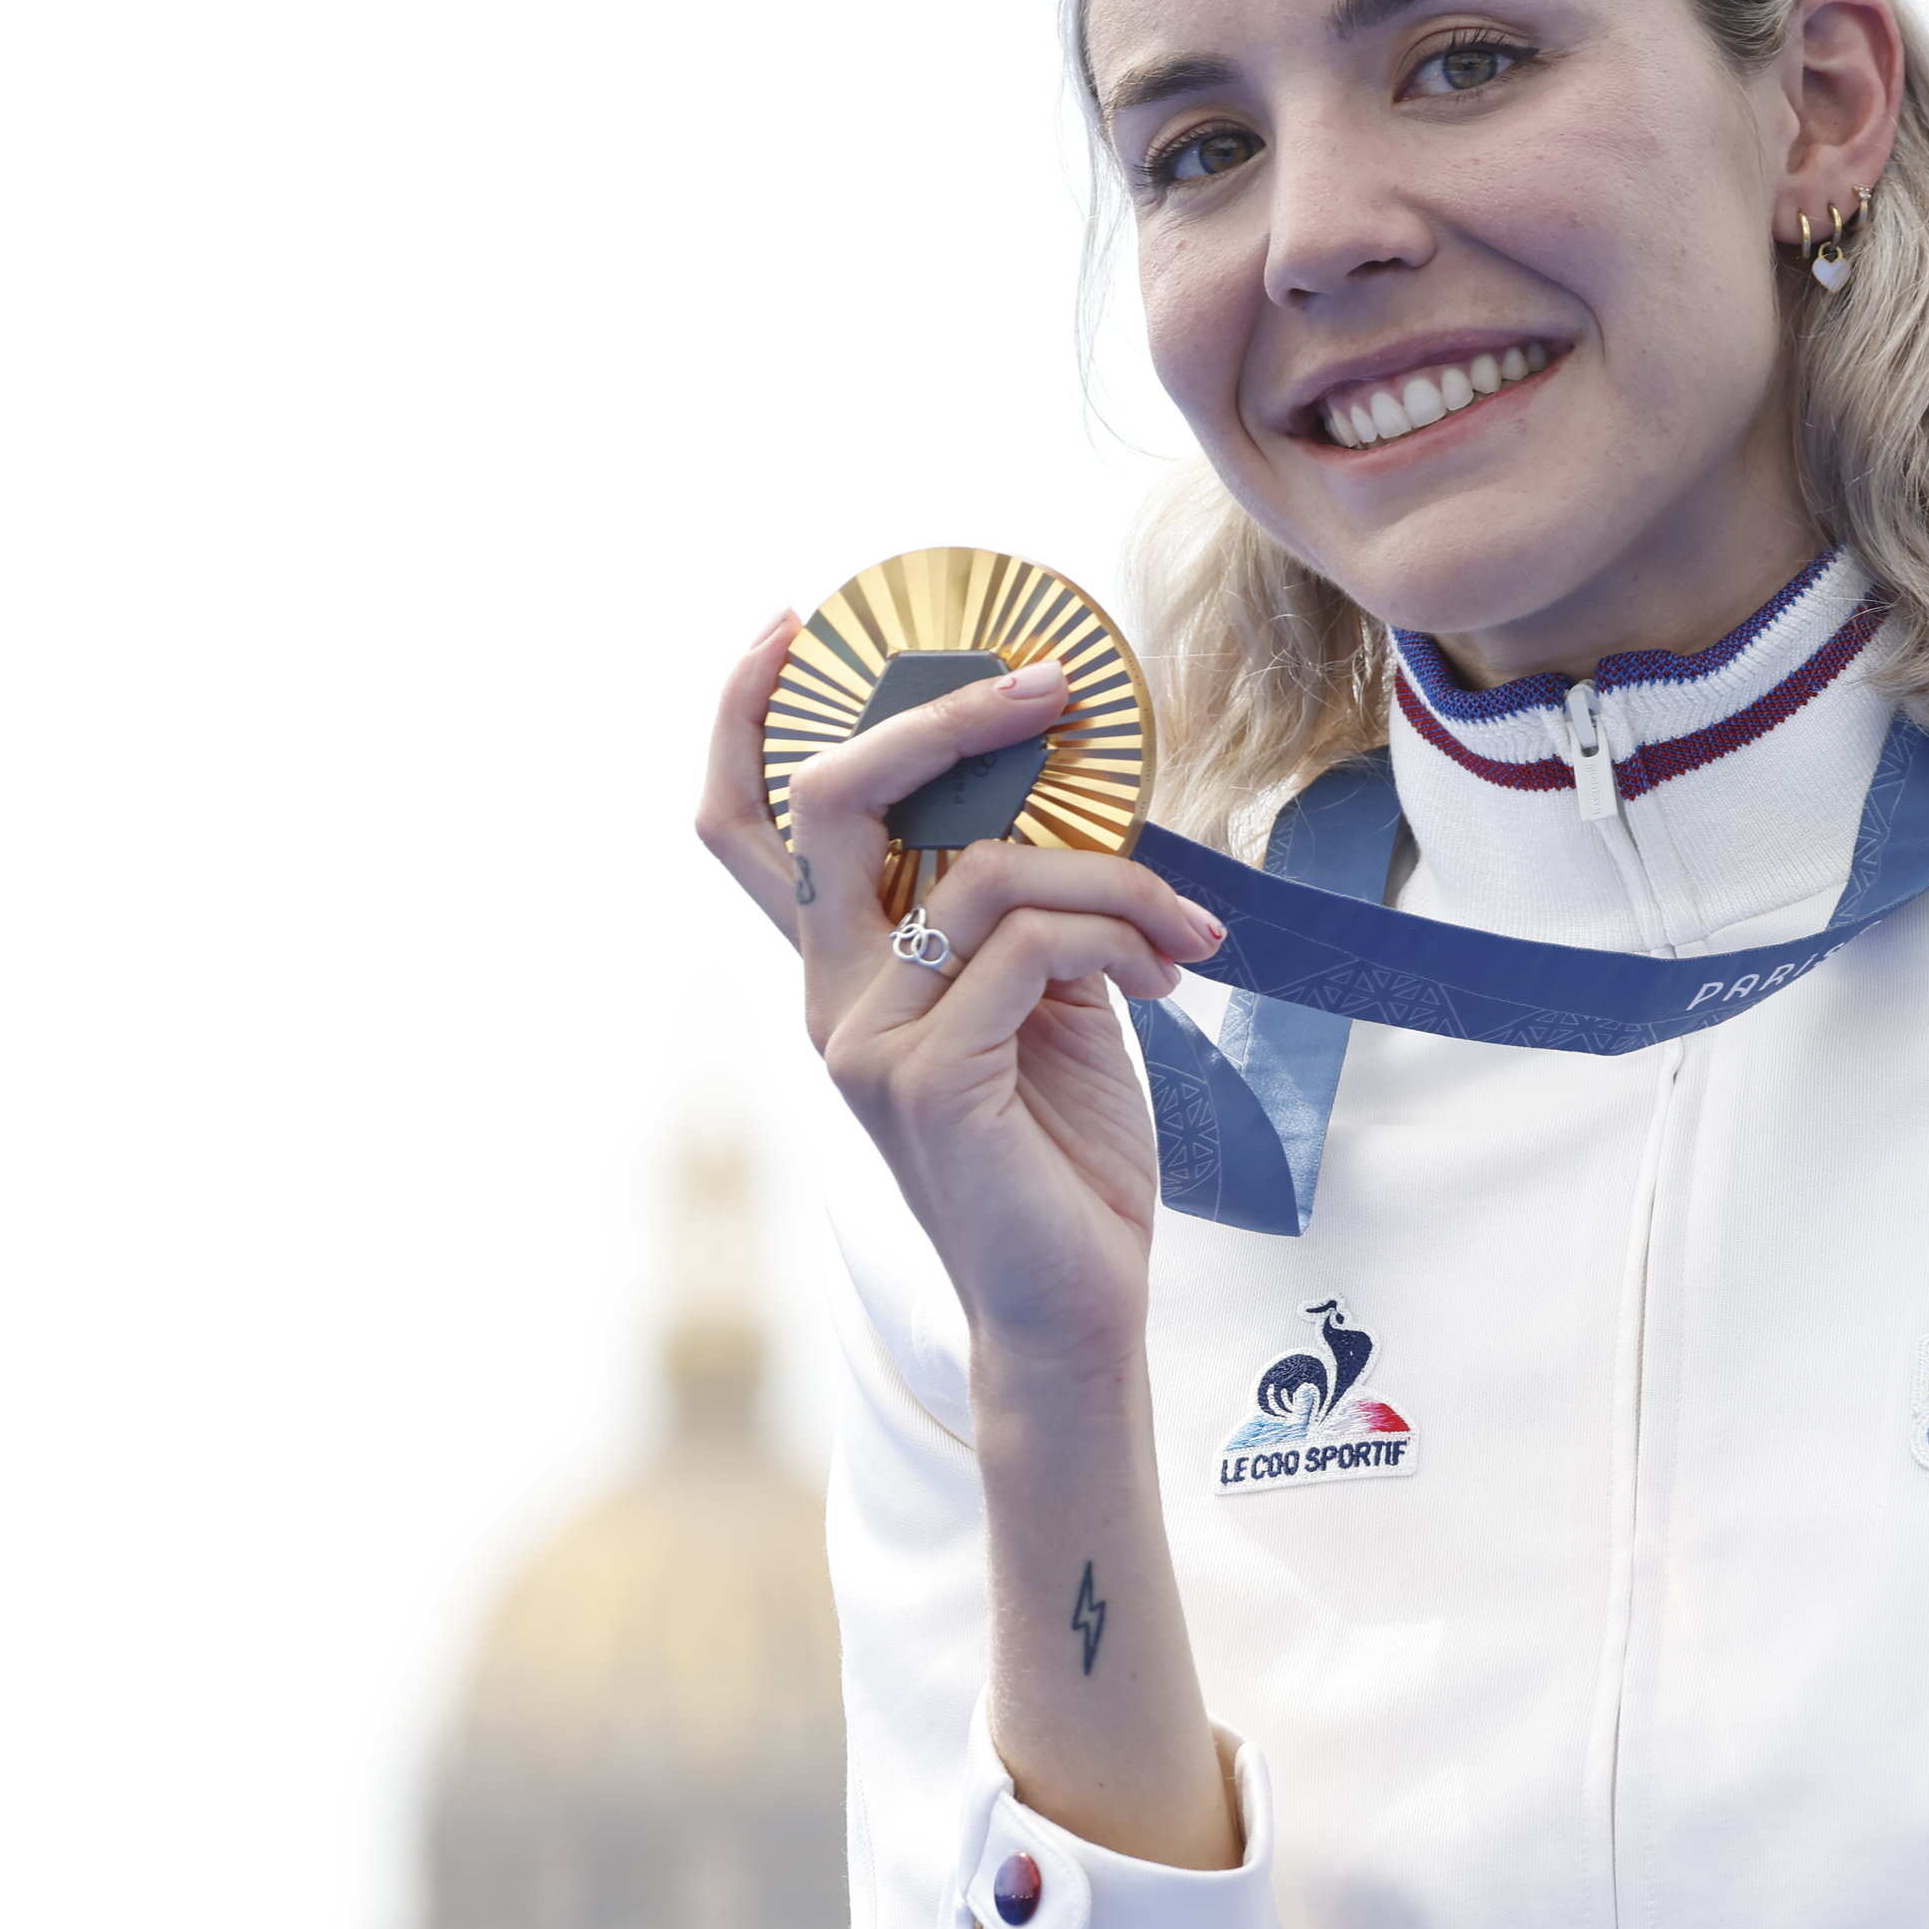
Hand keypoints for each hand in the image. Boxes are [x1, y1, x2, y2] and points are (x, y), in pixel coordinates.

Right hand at [691, 614, 1230, 1363]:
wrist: (1076, 1304)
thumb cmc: (1064, 1153)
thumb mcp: (1044, 1004)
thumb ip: (1024, 914)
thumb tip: (1067, 808)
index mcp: (845, 971)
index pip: (745, 827)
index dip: (744, 717)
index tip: (796, 624)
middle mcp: (831, 997)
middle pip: (829, 803)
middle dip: (943, 720)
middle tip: (1051, 690)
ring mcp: (866, 1039)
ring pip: (984, 871)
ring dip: (1112, 878)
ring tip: (1184, 934)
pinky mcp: (927, 1079)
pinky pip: (1028, 947)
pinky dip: (1118, 939)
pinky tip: (1172, 982)